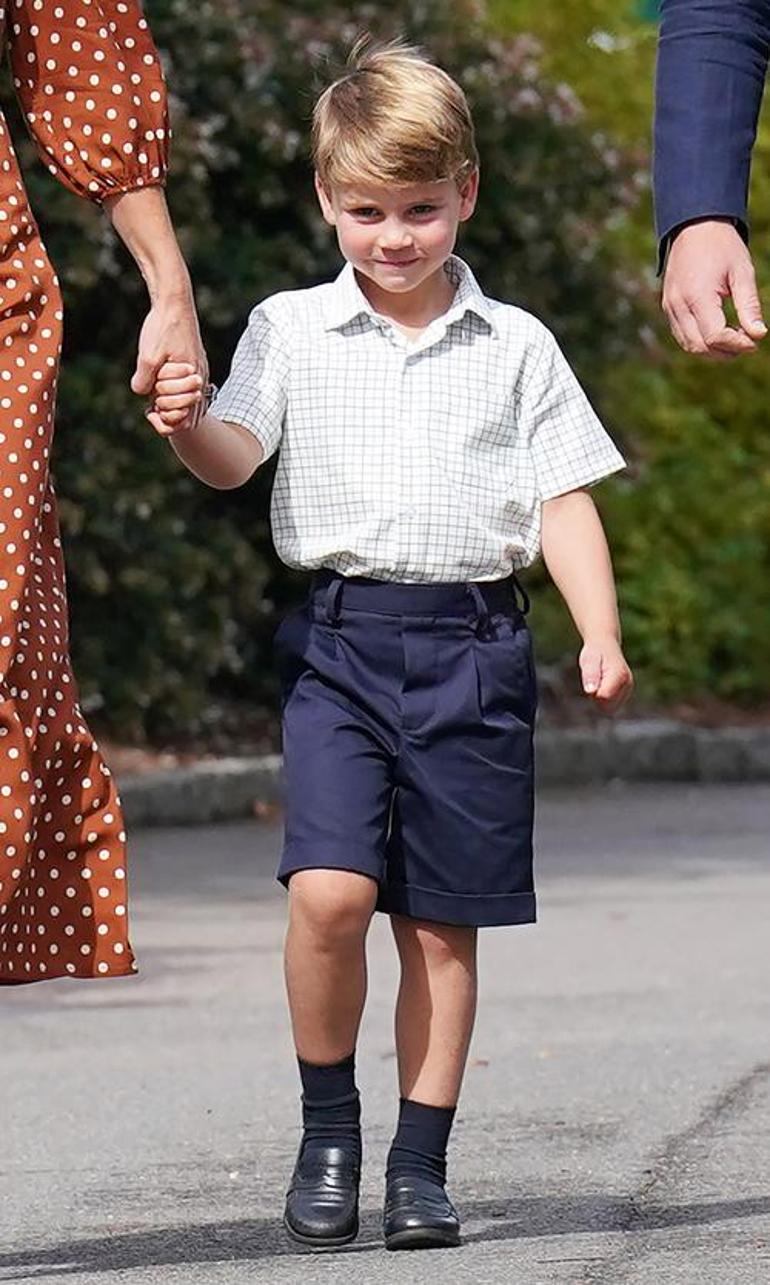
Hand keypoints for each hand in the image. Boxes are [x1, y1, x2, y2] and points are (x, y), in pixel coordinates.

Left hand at [130, 291, 207, 433]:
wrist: (174, 301)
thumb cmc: (162, 327)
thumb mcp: (148, 356)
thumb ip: (143, 381)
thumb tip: (144, 397)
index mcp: (192, 378)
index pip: (183, 416)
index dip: (164, 416)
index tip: (149, 407)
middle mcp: (200, 377)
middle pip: (187, 413)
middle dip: (167, 409)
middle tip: (151, 400)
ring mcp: (199, 371)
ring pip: (190, 404)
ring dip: (172, 403)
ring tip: (154, 397)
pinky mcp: (195, 364)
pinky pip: (190, 391)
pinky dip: (177, 395)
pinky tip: (162, 391)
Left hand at [579, 636, 633, 713]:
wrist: (605, 645)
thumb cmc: (595, 652)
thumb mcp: (589, 660)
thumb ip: (590, 675)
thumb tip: (590, 691)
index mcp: (620, 675)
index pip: (603, 697)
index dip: (593, 690)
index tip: (592, 677)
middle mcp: (628, 684)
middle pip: (606, 706)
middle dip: (596, 696)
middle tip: (595, 678)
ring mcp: (628, 690)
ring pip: (608, 708)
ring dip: (599, 698)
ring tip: (600, 680)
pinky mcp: (625, 694)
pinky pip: (610, 706)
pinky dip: (604, 699)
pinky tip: (603, 685)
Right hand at [662, 220, 766, 357]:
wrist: (695, 226)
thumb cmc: (723, 247)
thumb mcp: (742, 272)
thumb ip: (749, 306)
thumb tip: (759, 334)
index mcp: (697, 295)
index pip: (714, 336)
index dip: (736, 345)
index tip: (754, 342)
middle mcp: (679, 305)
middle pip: (700, 347)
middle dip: (725, 352)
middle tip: (747, 343)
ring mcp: (670, 307)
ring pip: (689, 345)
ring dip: (712, 350)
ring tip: (734, 339)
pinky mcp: (668, 307)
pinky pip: (682, 335)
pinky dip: (700, 341)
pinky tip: (719, 331)